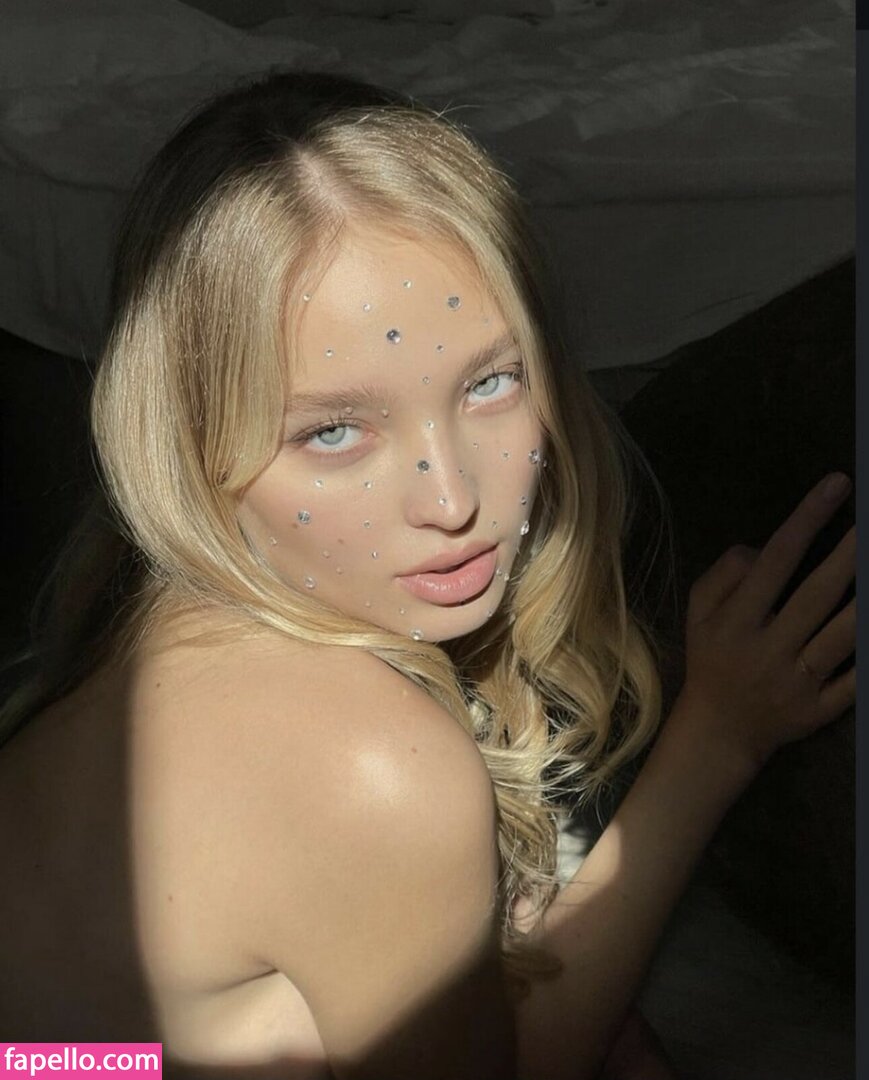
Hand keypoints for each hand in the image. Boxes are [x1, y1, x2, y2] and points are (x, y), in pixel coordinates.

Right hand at [677, 472, 854, 772]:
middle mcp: (767, 650)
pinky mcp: (819, 710)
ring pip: (844, 638)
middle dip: (851, 555)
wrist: (718, 731)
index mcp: (735, 621)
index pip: (775, 561)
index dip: (807, 520)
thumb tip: (766, 548)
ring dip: (866, 605)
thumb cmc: (712, 659)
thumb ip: (725, 573)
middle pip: (817, 595)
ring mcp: (796, 683)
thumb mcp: (699, 612)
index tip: (836, 485)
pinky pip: (855, 683)